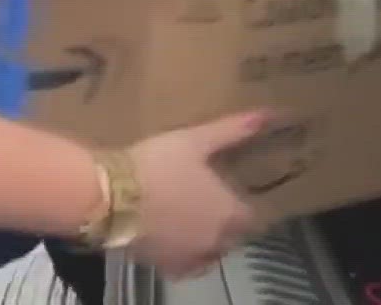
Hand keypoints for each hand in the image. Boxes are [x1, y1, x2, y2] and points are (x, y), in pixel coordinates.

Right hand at [126, 112, 267, 276]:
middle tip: (204, 203)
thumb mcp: (195, 140)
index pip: (251, 216)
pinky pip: (185, 266)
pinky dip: (184, 256)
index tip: (226, 192)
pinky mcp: (166, 266)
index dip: (240, 204)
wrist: (111, 196)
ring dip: (205, 239)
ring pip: (209, 252)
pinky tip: (172, 240)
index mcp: (230, 212)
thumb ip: (232, 130)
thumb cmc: (158, 165)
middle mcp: (218, 240)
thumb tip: (269, 114)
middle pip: (232, 236)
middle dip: (224, 223)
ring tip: (186, 221)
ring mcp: (192, 257)